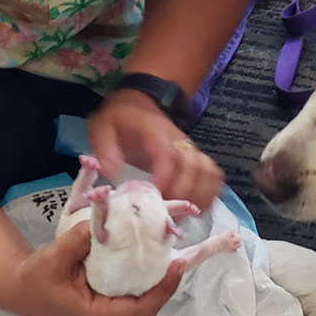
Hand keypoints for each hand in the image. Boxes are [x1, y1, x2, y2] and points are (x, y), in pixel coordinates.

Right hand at [7, 221, 183, 315]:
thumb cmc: (36, 279)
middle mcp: (112, 314)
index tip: (178, 263)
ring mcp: (113, 306)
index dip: (165, 286)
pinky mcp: (112, 294)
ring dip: (161, 271)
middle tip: (184, 249)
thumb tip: (101, 220)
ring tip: (175, 246)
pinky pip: (137, 284)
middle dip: (169, 277)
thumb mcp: (53, 260)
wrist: (21, 286)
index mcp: (100, 314)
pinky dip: (148, 267)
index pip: (144, 307)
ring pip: (147, 291)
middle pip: (152, 299)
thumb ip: (77, 241)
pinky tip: (155, 247)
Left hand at [87, 89, 223, 209]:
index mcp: (155, 133)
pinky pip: (213, 173)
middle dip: (184, 193)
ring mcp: (190, 149)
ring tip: (186, 215)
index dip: (166, 178)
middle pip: (193, 167)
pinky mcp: (195, 156)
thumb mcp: (102, 127)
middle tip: (169, 214)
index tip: (156, 197)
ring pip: (207, 171)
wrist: (139, 100)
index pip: (168, 155)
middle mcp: (179, 140)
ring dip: (201, 195)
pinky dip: (211, 191)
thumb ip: (105, 149)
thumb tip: (111, 174)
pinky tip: (201, 208)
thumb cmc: (120, 117)